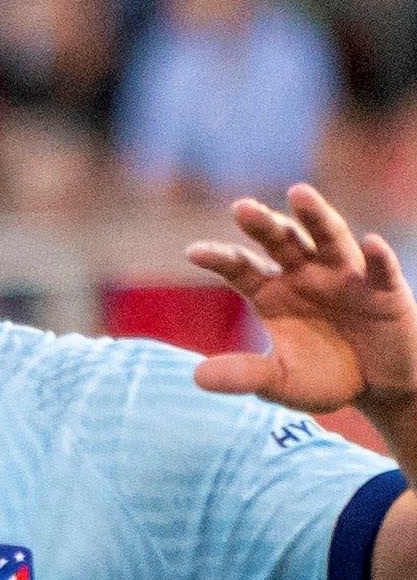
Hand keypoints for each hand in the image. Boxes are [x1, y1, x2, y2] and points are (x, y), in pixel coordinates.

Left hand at [185, 185, 416, 417]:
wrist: (377, 387)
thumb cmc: (324, 376)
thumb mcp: (281, 382)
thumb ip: (246, 375)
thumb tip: (197, 378)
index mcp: (271, 292)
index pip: (241, 268)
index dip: (220, 258)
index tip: (194, 253)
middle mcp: (305, 275)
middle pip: (281, 242)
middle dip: (263, 224)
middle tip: (241, 207)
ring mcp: (346, 277)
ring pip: (329, 239)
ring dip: (316, 216)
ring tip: (298, 193)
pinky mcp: (385, 290)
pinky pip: (380, 271)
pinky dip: (377, 257)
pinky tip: (371, 242)